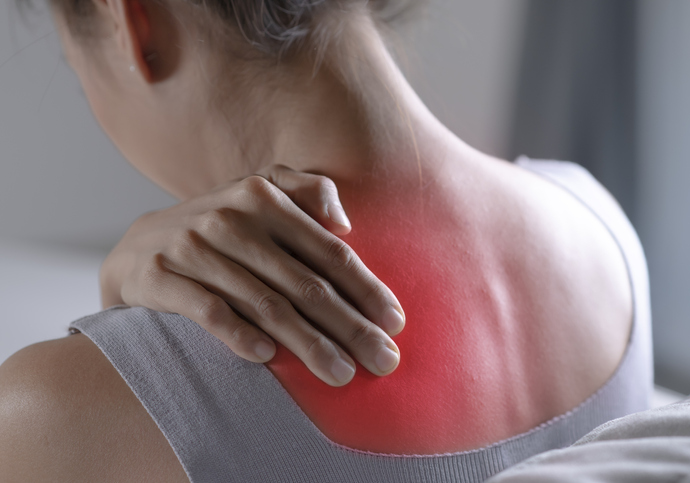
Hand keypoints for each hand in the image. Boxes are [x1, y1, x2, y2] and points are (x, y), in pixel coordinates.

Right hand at [100, 165, 404, 385]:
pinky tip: (267, 358)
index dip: (366, 288)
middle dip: (350, 326)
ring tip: (340, 374)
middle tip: (383, 360)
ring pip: (265, 304)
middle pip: (305, 283)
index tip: (395, 323)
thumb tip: (345, 221)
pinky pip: (208, 311)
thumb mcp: (257, 195)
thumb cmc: (218, 228)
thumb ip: (304, 191)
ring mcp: (193, 247)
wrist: (140, 246)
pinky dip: (238, 334)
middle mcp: (230, 219)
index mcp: (263, 196)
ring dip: (307, 344)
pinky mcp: (160, 276)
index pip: (329, 250)